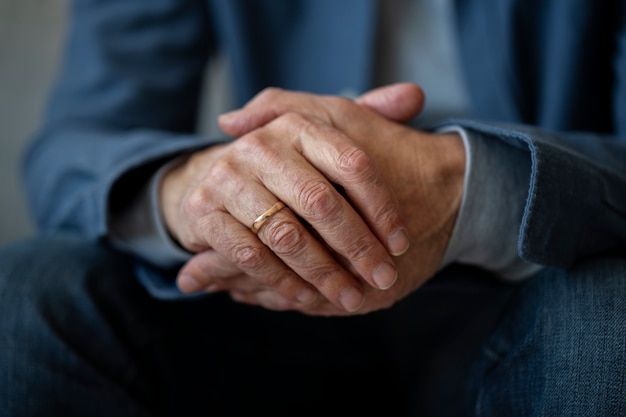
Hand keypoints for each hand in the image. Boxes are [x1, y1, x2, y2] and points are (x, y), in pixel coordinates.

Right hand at [160, 85, 421, 311]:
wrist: (217, 180)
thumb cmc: (285, 165)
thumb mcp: (323, 135)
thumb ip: (369, 115)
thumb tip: (415, 95)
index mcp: (298, 125)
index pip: (352, 164)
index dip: (382, 207)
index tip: (400, 243)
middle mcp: (261, 146)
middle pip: (321, 202)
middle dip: (358, 247)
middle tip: (383, 278)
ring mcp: (228, 178)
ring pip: (287, 234)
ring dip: (324, 273)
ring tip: (351, 297)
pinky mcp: (204, 211)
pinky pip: (251, 255)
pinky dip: (283, 281)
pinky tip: (307, 297)